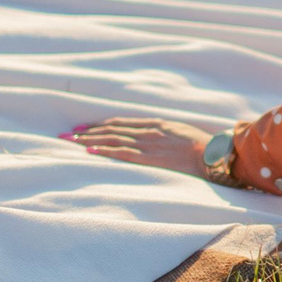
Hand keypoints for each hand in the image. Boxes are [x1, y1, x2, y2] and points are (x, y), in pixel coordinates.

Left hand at [66, 116, 214, 174]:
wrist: (216, 154)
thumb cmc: (204, 147)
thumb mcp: (182, 135)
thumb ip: (166, 135)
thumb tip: (155, 139)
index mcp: (156, 125)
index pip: (120, 124)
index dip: (99, 125)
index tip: (82, 128)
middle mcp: (149, 131)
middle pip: (111, 130)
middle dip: (87, 132)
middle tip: (66, 134)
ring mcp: (149, 144)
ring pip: (113, 139)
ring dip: (89, 140)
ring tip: (71, 141)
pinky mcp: (152, 158)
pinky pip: (124, 153)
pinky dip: (105, 151)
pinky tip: (90, 151)